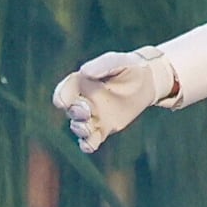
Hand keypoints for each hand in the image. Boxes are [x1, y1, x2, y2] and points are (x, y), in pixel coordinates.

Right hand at [52, 49, 174, 153]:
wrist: (146, 82)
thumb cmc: (128, 67)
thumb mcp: (118, 61)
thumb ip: (102, 65)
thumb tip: (85, 71)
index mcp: (80, 83)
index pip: (63, 92)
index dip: (61, 97)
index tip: (63, 102)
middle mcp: (83, 101)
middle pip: (71, 112)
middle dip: (75, 113)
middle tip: (86, 110)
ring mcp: (93, 117)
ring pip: (79, 128)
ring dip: (81, 130)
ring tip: (89, 127)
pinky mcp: (103, 130)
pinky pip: (90, 142)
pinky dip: (87, 145)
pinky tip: (90, 145)